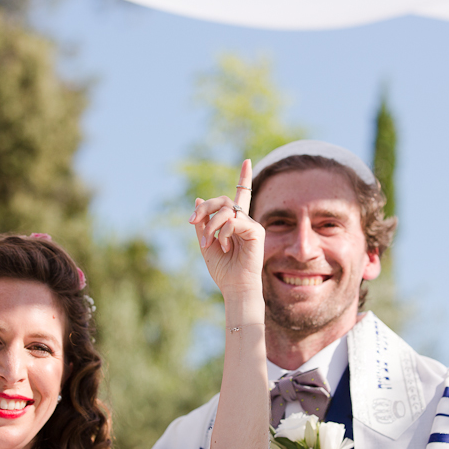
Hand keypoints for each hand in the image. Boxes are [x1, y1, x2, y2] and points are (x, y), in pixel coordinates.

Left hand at [189, 160, 263, 298]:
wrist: (234, 287)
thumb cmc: (223, 269)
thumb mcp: (206, 243)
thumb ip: (203, 222)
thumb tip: (198, 199)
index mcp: (235, 223)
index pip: (241, 195)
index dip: (244, 178)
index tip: (246, 161)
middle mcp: (245, 221)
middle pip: (223, 200)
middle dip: (205, 208)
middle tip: (192, 221)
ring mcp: (251, 225)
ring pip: (226, 210)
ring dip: (210, 225)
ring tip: (209, 243)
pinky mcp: (256, 232)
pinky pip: (234, 221)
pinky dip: (223, 232)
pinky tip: (224, 245)